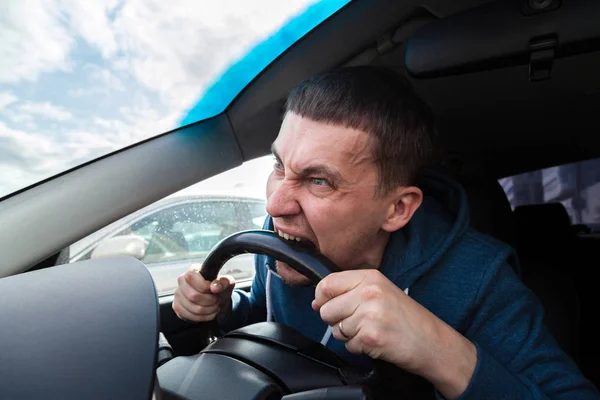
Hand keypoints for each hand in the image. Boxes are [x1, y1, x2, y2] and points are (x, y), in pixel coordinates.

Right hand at [172, 266, 235, 322]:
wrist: (217, 300)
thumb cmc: (220, 288)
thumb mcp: (227, 283)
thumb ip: (224, 282)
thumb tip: (214, 287)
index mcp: (193, 270)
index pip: (192, 277)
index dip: (205, 287)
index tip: (213, 290)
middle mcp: (182, 281)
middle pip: (193, 296)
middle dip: (210, 301)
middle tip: (216, 300)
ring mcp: (178, 294)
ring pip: (192, 308)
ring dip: (208, 310)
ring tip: (214, 306)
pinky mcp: (177, 307)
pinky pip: (188, 316)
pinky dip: (202, 317)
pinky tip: (208, 313)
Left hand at [312, 269, 475, 399]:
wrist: (432, 341)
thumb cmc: (406, 318)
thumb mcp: (380, 292)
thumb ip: (349, 291)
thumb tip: (317, 302)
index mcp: (370, 278)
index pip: (327, 284)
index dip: (322, 298)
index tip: (327, 305)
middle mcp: (369, 293)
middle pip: (327, 310)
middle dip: (336, 321)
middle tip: (358, 322)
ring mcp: (370, 314)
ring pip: (336, 329)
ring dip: (349, 335)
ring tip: (370, 330)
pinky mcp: (371, 336)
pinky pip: (348, 345)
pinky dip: (359, 347)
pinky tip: (375, 341)